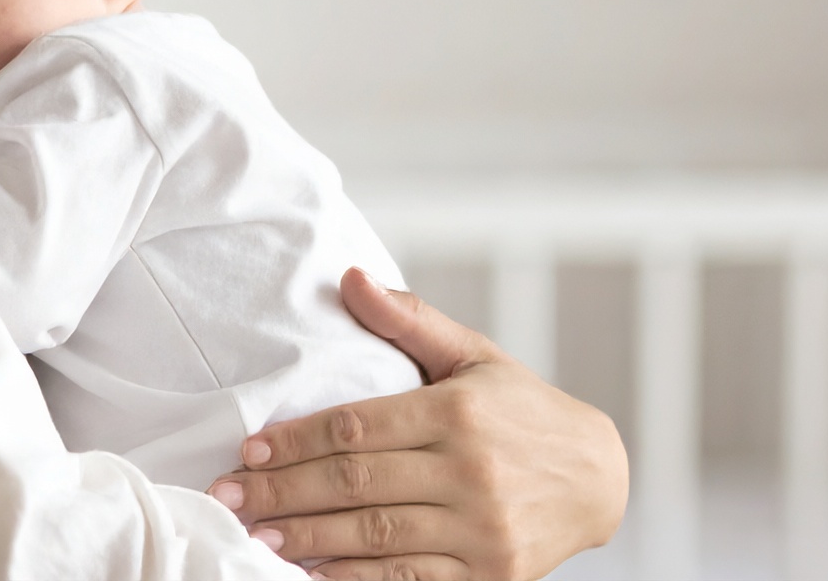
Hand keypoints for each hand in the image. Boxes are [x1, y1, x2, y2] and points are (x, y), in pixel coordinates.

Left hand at [206, 269, 626, 579]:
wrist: (598, 477)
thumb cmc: (521, 409)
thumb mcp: (473, 353)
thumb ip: (408, 321)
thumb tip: (350, 277)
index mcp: (458, 412)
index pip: (358, 427)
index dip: (297, 440)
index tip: (249, 448)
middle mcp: (470, 471)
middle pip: (356, 484)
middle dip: (283, 492)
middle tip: (229, 497)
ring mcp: (481, 529)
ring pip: (376, 537)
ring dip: (308, 539)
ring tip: (257, 536)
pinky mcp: (491, 575)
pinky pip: (409, 579)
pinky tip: (311, 573)